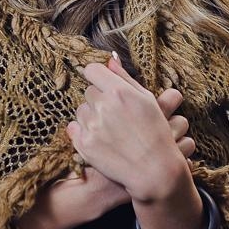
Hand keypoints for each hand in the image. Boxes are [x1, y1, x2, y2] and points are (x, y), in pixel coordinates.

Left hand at [66, 55, 197, 203]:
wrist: (153, 169)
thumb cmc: (155, 132)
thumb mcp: (146, 100)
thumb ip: (124, 78)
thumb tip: (109, 59)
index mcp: (118, 91)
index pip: (92, 70)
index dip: (97, 76)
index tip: (103, 85)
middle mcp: (103, 105)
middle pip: (88, 91)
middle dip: (99, 99)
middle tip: (115, 114)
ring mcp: (92, 125)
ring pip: (81, 110)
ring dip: (91, 116)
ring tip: (111, 130)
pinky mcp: (84, 144)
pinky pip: (73, 128)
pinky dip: (84, 133)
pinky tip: (102, 140)